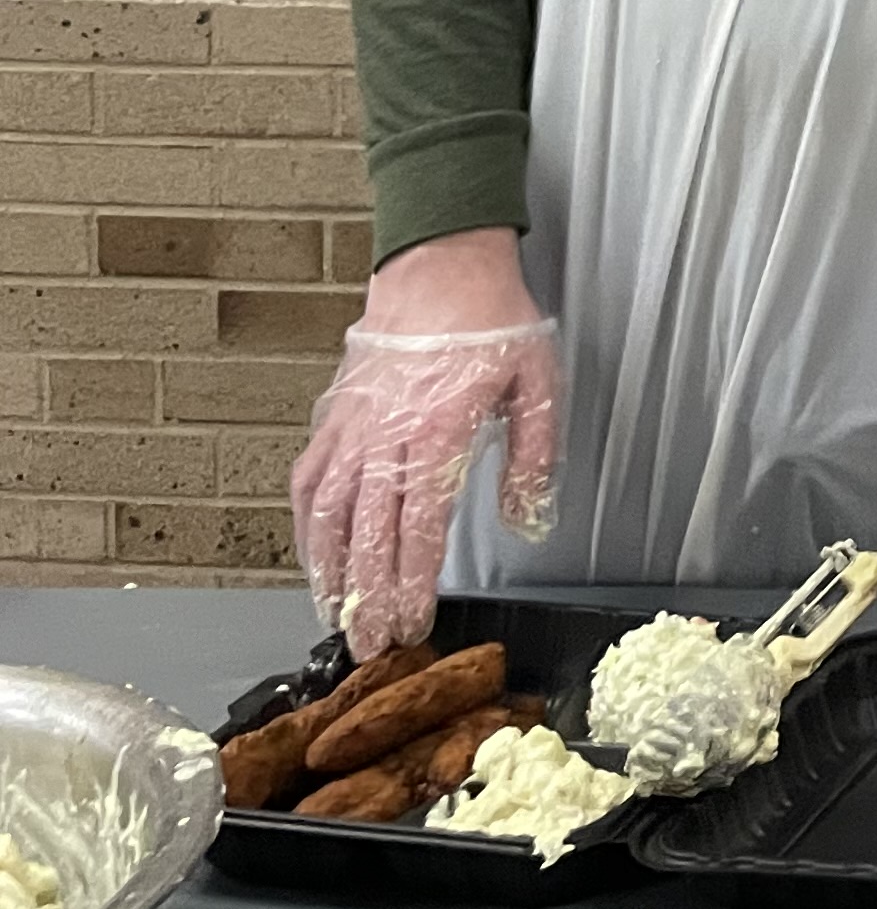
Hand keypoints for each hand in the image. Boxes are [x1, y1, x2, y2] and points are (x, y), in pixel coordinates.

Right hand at [286, 229, 560, 660]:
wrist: (442, 264)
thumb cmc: (492, 321)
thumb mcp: (539, 383)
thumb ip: (535, 457)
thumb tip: (527, 519)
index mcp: (438, 434)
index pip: (419, 527)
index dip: (411, 583)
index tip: (410, 622)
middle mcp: (386, 438)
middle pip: (367, 534)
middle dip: (368, 597)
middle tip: (369, 644)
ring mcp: (352, 428)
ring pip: (326, 515)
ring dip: (328, 572)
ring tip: (335, 616)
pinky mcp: (333, 417)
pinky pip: (308, 480)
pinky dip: (304, 524)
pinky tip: (310, 554)